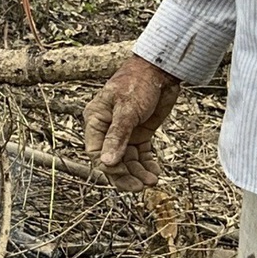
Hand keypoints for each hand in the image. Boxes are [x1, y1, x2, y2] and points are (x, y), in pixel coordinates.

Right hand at [84, 57, 181, 191]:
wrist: (160, 70)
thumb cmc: (138, 83)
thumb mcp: (127, 110)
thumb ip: (117, 137)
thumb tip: (107, 163)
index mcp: (96, 120)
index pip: (96, 152)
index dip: (109, 166)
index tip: (125, 175)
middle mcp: (107, 128)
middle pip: (112, 160)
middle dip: (125, 175)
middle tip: (141, 187)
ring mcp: (124, 132)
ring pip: (127, 160)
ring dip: (139, 172)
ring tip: (152, 181)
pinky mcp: (140, 132)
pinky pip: (141, 154)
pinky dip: (147, 164)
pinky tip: (155, 172)